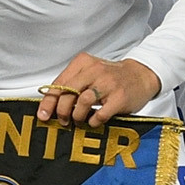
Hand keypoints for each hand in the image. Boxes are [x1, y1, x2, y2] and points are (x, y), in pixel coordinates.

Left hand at [36, 53, 161, 128]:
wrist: (141, 75)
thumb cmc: (111, 77)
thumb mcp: (90, 73)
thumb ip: (72, 84)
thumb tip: (50, 105)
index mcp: (83, 63)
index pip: (59, 83)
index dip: (48, 102)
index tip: (43, 115)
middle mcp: (95, 70)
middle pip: (67, 93)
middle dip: (61, 111)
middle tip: (63, 120)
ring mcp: (108, 83)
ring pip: (81, 102)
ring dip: (77, 116)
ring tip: (79, 120)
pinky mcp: (120, 97)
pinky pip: (100, 114)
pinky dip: (94, 121)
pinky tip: (94, 120)